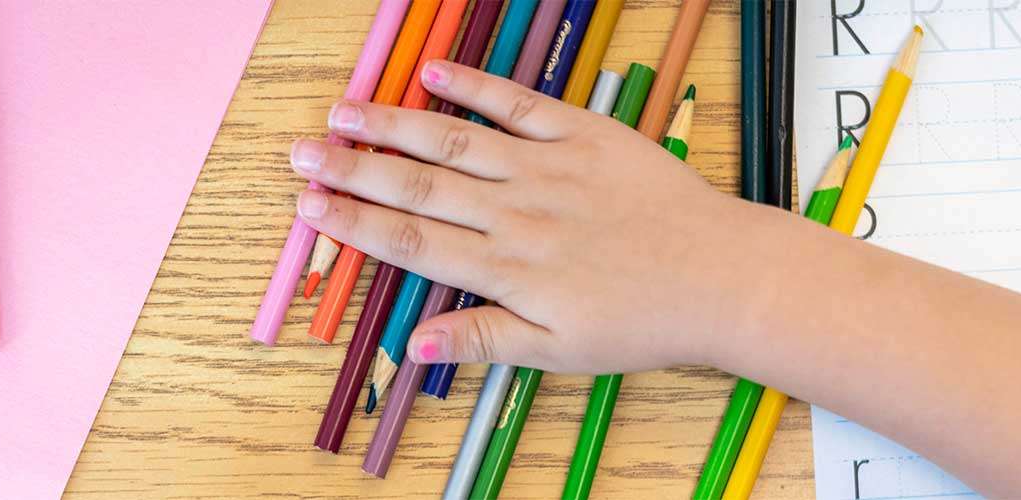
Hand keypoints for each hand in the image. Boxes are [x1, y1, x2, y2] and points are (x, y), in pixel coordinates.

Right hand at [289, 60, 792, 373]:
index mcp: (506, 267)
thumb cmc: (642, 321)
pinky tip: (434, 70)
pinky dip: (476, 85)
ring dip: (393, 124)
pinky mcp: (584, 135)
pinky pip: (520, 103)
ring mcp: (548, 168)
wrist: (721, 276)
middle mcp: (515, 212)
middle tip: (300, 152)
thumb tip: (415, 344)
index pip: (411, 240)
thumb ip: (485, 339)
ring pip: (455, 141)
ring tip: (342, 112)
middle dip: (353, 169)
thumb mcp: (560, 351)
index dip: (354, 223)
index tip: (308, 207)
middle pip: (417, 185)